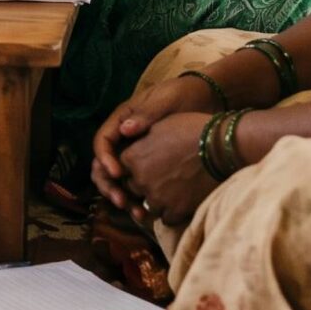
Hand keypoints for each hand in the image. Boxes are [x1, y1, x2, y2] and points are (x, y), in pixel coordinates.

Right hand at [90, 75, 219, 213]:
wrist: (208, 100)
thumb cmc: (184, 96)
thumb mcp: (165, 101)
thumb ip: (146, 114)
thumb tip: (125, 130)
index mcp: (122, 121)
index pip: (103, 142)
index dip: (105, 159)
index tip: (117, 173)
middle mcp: (125, 140)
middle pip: (104, 166)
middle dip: (110, 186)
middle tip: (122, 202)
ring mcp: (137, 154)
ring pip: (119, 180)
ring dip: (124, 198)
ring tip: (138, 214)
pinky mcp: (150, 166)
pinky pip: (137, 186)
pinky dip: (140, 200)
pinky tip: (150, 213)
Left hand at [116, 110, 222, 227]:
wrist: (223, 148)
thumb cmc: (194, 129)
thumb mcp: (161, 124)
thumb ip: (141, 135)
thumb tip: (128, 133)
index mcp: (133, 157)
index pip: (123, 167)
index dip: (137, 165)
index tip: (151, 162)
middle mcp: (140, 179)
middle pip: (134, 187)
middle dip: (146, 183)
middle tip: (166, 175)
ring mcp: (157, 197)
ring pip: (149, 205)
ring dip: (159, 200)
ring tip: (176, 189)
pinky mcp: (175, 211)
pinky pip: (166, 218)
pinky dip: (173, 212)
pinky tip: (184, 201)